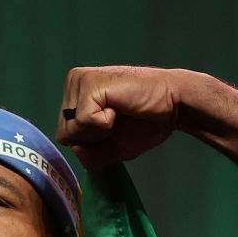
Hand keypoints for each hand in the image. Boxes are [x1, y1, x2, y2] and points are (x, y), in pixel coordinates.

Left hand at [55, 66, 183, 168]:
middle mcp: (73, 83)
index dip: (90, 143)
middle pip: (64, 134)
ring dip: (98, 132)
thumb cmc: (144, 124)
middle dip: (92, 139)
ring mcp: (80, 80)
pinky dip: (103, 125)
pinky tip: (118, 108)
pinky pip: (83, 122)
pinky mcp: (90, 83)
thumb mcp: (112, 148)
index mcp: (75, 95)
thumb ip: (89, 155)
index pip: (65, 136)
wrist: (174, 106)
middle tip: (117, 121)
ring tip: (118, 113)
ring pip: (71, 129)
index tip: (114, 127)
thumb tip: (75, 149)